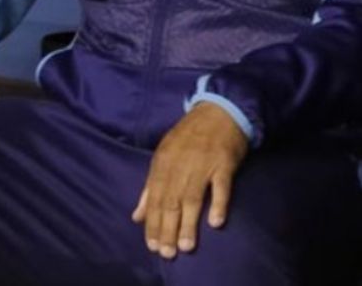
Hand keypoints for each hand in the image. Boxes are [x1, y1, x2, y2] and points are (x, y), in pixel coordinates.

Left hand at [132, 103, 249, 258]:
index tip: (153, 246)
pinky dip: (218, 204)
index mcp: (163, 164)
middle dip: (168, 230)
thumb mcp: (164, 155)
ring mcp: (203, 164)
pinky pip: (221, 186)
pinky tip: (215, 222)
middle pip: (172, 202)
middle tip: (168, 253)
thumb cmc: (190, 135)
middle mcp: (180, 165)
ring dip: (189, 223)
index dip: (153, 224)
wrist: (219, 108)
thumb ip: (150, 187)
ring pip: (193, 198)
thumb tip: (137, 216)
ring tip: (186, 246)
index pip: (155, 200)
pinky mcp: (224, 162)